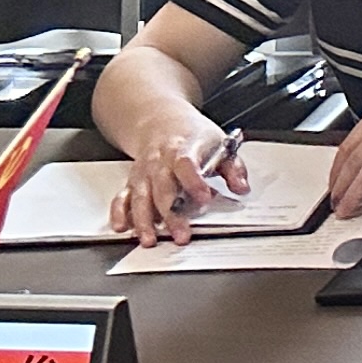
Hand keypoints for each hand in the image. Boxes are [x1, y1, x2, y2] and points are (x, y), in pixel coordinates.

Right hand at [108, 121, 248, 243]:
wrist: (161, 122)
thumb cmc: (192, 136)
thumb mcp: (219, 143)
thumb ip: (233, 167)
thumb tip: (242, 187)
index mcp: (183, 149)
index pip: (187, 165)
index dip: (194, 182)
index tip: (205, 199)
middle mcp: (159, 162)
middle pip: (163, 189)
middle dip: (171, 214)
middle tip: (181, 235)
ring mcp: (143, 173)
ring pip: (141, 197)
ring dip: (144, 221)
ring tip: (151, 240)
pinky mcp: (132, 182)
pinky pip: (121, 198)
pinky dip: (119, 213)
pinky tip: (123, 228)